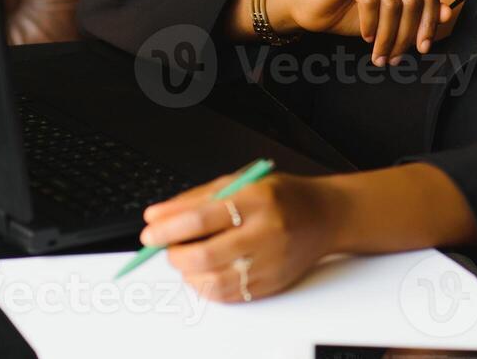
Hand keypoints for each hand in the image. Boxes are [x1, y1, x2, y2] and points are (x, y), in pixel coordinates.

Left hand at [139, 171, 341, 302]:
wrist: (326, 215)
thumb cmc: (282, 195)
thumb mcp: (241, 182)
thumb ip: (196, 199)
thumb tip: (156, 216)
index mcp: (256, 200)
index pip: (202, 218)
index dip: (169, 227)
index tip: (150, 231)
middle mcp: (266, 232)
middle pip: (205, 254)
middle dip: (175, 254)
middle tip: (165, 247)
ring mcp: (271, 262)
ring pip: (215, 281)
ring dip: (188, 274)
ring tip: (185, 259)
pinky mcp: (273, 284)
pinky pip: (230, 294)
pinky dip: (206, 287)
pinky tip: (203, 272)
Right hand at [272, 0, 451, 65]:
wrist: (310, 8)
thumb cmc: (352, 11)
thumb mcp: (391, 15)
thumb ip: (419, 11)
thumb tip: (446, 14)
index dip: (428, 22)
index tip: (423, 48)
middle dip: (406, 34)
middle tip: (397, 58)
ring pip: (392, 3)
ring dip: (388, 36)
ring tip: (381, 56)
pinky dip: (371, 24)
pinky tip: (366, 37)